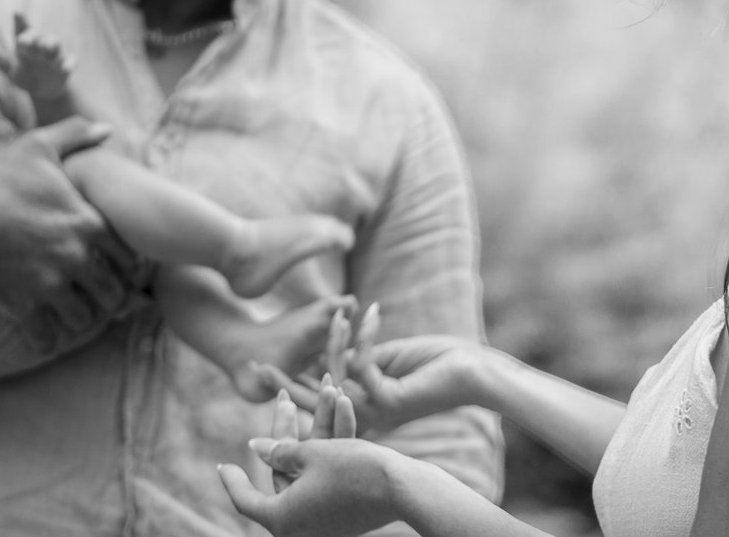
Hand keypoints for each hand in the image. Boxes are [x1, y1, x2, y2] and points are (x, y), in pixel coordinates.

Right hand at [0, 116, 134, 350]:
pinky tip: (47, 333)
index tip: (116, 267)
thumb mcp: (38, 145)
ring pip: (83, 318)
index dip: (126, 264)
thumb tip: (107, 128)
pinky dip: (50, 339)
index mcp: (85, 222)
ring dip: (81, 318)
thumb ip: (77, 134)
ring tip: (73, 311)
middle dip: (108, 295)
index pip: (128, 256)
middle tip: (98, 294)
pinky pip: (46, 336)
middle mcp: (74, 256)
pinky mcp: (20, 303)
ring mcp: (47, 283)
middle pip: (111, 292)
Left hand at [12, 13, 73, 101]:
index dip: (20, 20)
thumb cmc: (24, 74)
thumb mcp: (10, 69)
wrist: (44, 90)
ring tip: (46, 50)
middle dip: (34, 38)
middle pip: (39, 36)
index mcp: (25, 43)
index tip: (16, 12)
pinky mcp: (66, 65)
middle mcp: (40, 45)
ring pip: (55, 45)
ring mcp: (54, 55)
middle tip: (26, 42)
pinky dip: (69, 64)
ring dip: (51, 47)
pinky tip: (66, 68)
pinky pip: (71, 61)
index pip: (22, 29)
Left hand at [221, 380, 407, 536]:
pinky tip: (335, 418)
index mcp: (282, 519)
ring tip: (321, 393)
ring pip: (306, 474)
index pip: (245, 499)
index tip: (223, 466)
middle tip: (284, 398)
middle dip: (286, 430)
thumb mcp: (312, 453)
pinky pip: (325, 483)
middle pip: (281, 475)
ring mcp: (323, 525)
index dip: (232, 479)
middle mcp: (300, 529)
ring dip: (312, 434)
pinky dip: (326, 454)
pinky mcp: (344, 518)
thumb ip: (280, 451)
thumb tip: (256, 449)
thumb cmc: (354, 469)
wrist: (406, 489)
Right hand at [258, 308, 482, 433]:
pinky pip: (360, 363)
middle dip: (286, 381)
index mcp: (365, 408)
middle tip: (256, 364)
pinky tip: (374, 314)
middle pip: (315, 400)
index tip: (264, 368)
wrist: (473, 369)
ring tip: (337, 313)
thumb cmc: (437, 360)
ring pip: (336, 376)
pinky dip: (364, 334)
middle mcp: (367, 415)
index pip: (319, 399)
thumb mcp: (387, 357)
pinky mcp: (389, 400)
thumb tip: (332, 358)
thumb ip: (358, 359)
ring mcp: (378, 411)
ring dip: (334, 339)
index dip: (292, 385)